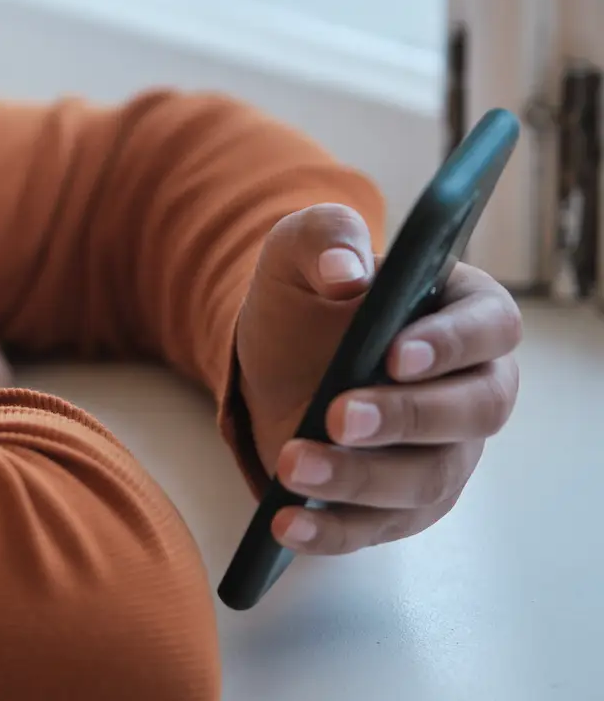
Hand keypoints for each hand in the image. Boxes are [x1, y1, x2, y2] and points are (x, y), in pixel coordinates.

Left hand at [234, 204, 522, 555]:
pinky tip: (288, 522)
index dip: (452, 343)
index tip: (396, 353)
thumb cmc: (308, 295)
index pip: (491, 327)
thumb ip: (326, 237)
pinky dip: (333, 528)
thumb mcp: (301, 250)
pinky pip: (379, 525)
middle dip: (405, 417)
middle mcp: (473, 387)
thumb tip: (345, 270)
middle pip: (472, 412)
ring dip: (360, 478)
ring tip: (292, 464)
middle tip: (339, 416)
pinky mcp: (404, 503)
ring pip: (427, 478)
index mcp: (465, 312)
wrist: (274, 356)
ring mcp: (446, 452)